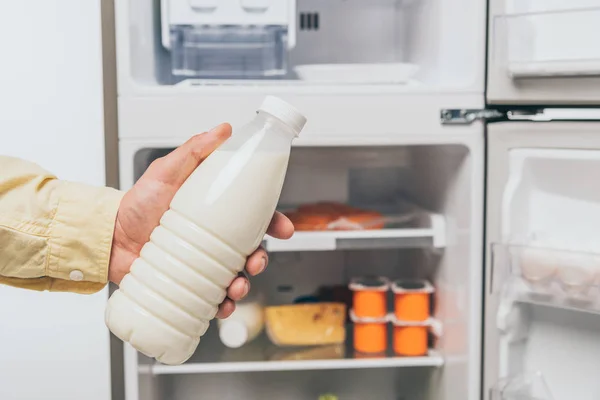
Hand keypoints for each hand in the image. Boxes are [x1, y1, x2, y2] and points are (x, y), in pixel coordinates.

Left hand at [108, 123, 293, 317]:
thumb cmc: (137, 204)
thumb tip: (222, 130)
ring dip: (245, 284)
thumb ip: (193, 152)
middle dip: (261, 259)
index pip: (254, 217)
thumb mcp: (166, 172)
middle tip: (255, 262)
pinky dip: (223, 304)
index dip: (274, 223)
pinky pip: (214, 298)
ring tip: (236, 286)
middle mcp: (214, 239)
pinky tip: (220, 304)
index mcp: (215, 213)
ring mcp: (203, 263)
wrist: (109, 238)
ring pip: (237, 277)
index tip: (283, 229)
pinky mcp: (190, 284)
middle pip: (251, 251)